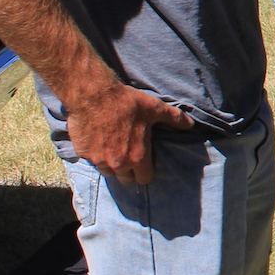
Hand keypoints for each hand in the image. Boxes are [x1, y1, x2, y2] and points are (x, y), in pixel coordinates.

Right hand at [69, 81, 193, 184]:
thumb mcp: (155, 109)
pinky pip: (91, 160)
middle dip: (128, 170)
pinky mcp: (83, 153)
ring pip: (108, 172)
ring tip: (114, 148)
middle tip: (129, 154)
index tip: (144, 162)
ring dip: (111, 164)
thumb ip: (174, 119)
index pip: (144, 179)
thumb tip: (191, 125)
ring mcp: (99, 160)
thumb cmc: (127, 103)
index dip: (146, 171)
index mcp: (137, 158)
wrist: (94, 95)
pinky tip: (98, 139)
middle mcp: (118, 164)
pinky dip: (95, 154)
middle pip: (125, 179)